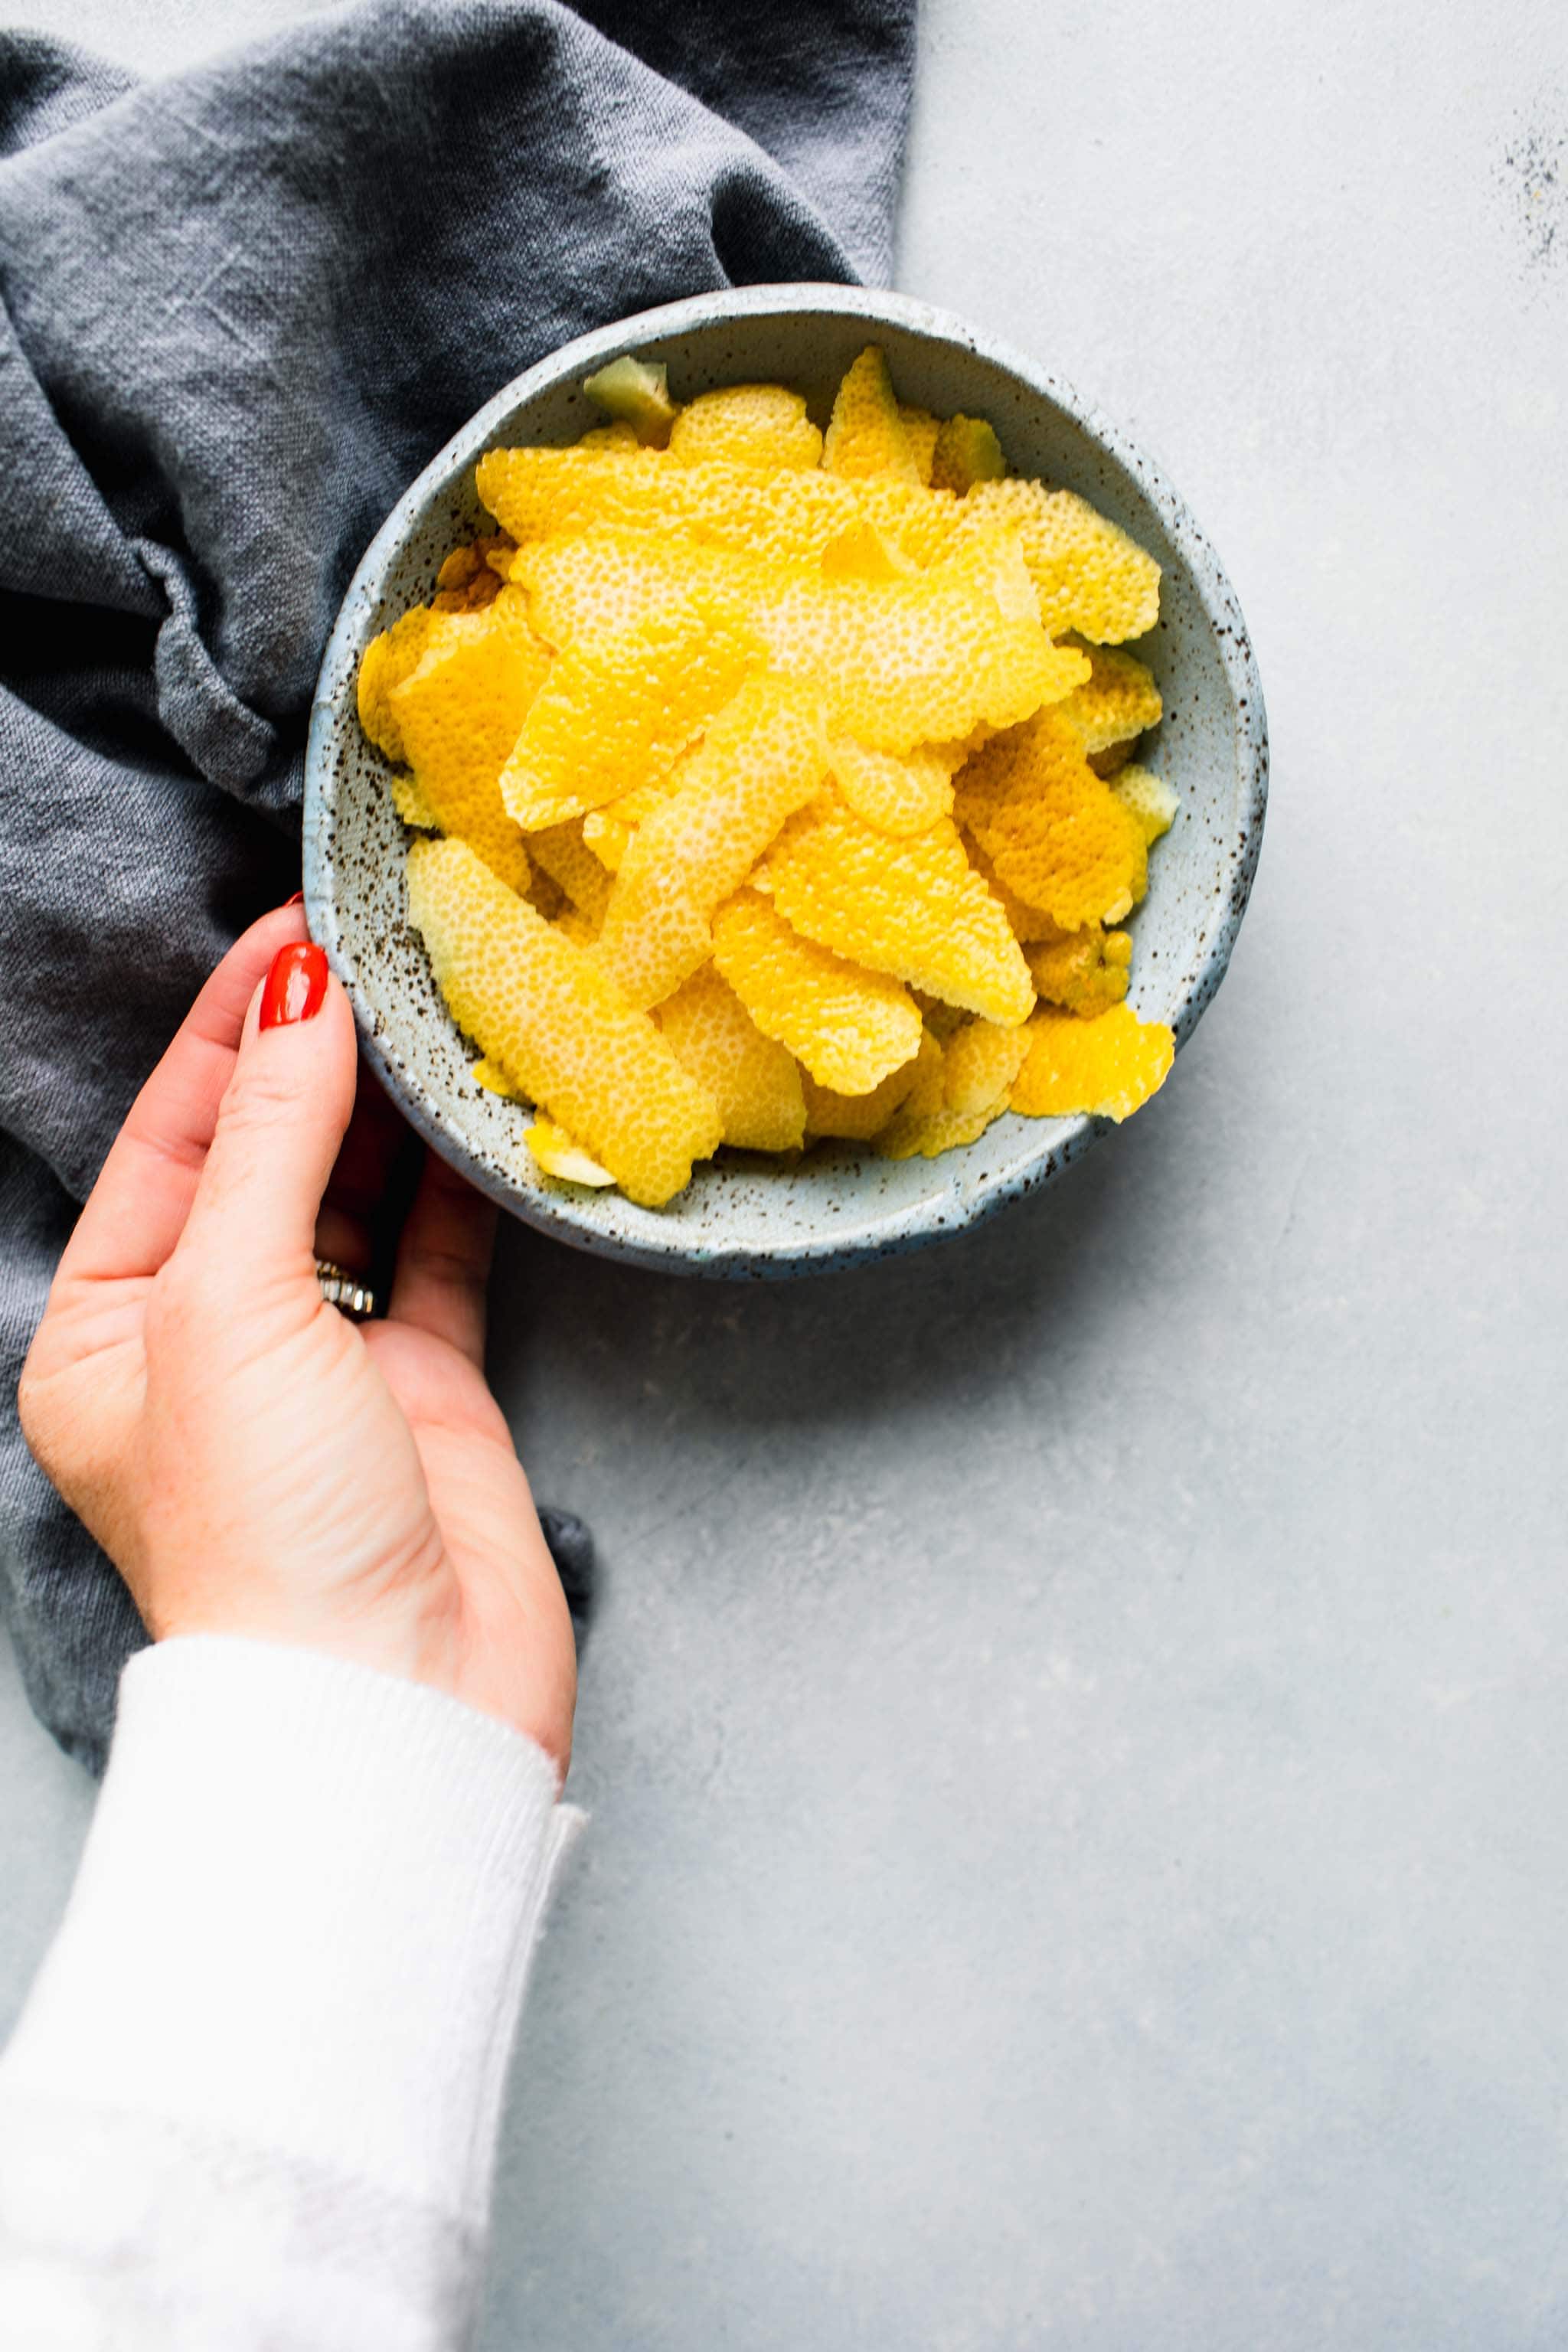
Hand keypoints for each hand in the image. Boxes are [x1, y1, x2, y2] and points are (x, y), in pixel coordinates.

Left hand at [18, 903, 575, 1771]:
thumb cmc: (265, 1526)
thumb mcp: (231, 1306)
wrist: (397, 1696)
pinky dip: (461, 1183)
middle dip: (314, 1057)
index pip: (170, 1139)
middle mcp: (209, 1339)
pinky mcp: (423, 1386)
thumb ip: (270, 1140)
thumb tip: (299, 995)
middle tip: (380, 946)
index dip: (229, 1031)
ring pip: (358, 1198)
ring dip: (392, 1108)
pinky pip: (440, 1255)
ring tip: (438, 1001)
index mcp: (111, 1329)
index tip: (296, 932)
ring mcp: (322, 1362)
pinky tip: (483, 1103)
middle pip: (262, 1158)